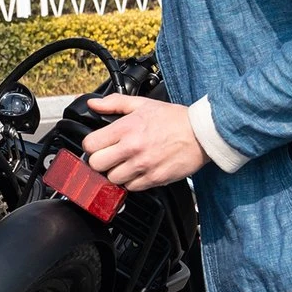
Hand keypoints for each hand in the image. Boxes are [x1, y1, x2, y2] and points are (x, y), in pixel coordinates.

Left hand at [80, 94, 207, 190]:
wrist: (201, 134)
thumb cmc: (174, 119)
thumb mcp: (142, 104)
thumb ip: (114, 103)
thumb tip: (93, 104)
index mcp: (126, 128)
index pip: (90, 144)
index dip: (92, 145)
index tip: (98, 145)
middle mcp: (132, 148)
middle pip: (97, 165)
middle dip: (100, 161)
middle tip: (109, 157)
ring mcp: (143, 166)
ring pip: (112, 179)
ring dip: (116, 173)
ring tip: (126, 164)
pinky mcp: (154, 179)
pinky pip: (131, 188)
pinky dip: (132, 182)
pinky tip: (139, 171)